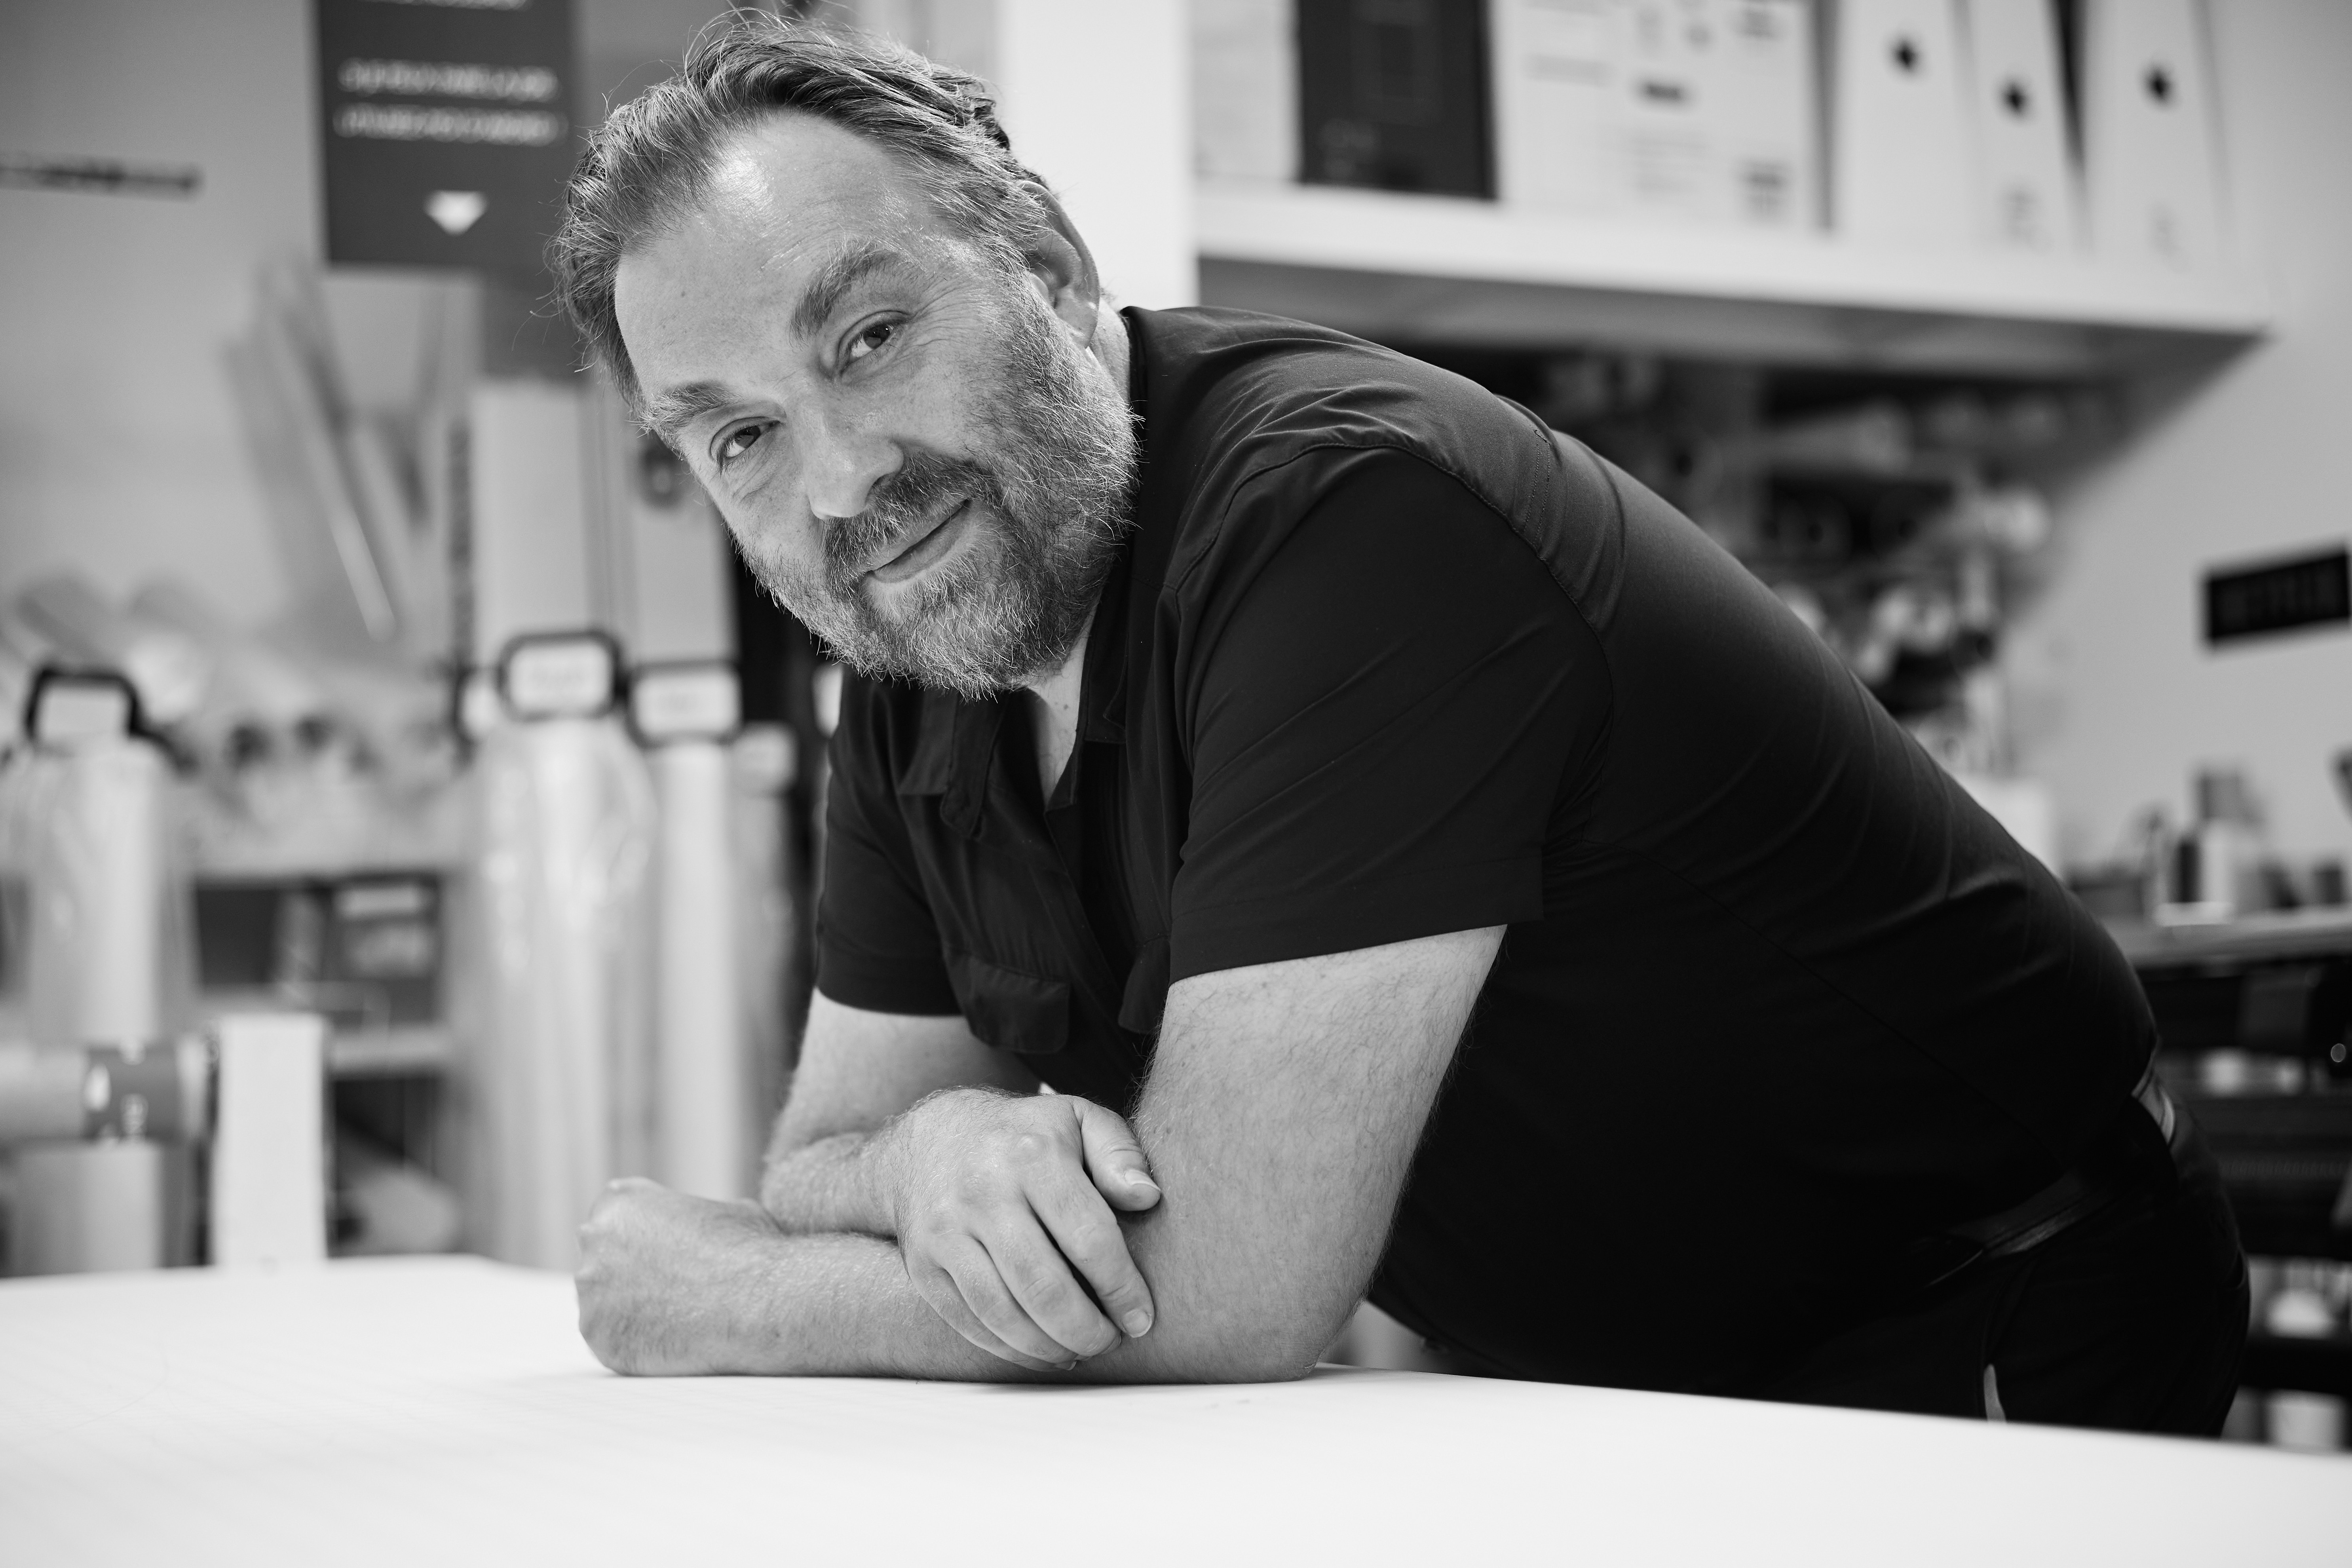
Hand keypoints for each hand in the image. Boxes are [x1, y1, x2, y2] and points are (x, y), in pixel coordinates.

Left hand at [576, 1177, 781, 1374]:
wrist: (757, 1302)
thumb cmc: (749, 1251)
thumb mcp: (724, 1210)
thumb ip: (691, 1217)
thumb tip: (699, 1230)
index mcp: (620, 1201)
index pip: (613, 1219)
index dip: (639, 1238)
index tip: (661, 1255)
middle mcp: (594, 1239)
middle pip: (599, 1259)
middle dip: (625, 1274)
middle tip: (666, 1289)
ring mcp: (590, 1291)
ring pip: (601, 1303)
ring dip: (627, 1310)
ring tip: (674, 1317)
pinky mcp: (597, 1336)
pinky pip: (609, 1340)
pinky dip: (633, 1343)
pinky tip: (668, 1340)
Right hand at [882, 1090, 1162, 1368]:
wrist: (931, 1140)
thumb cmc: (1024, 1136)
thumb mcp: (1078, 1119)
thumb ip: (1119, 1153)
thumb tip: (1148, 1197)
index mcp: (1032, 1155)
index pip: (1087, 1236)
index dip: (1120, 1287)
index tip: (1141, 1317)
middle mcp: (983, 1192)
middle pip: (1042, 1285)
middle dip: (1086, 1329)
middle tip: (1112, 1342)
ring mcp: (946, 1232)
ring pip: (1002, 1312)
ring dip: (1049, 1347)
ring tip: (1081, 1352)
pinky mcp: (924, 1265)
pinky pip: (969, 1321)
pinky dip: (1009, 1349)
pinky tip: (1041, 1351)